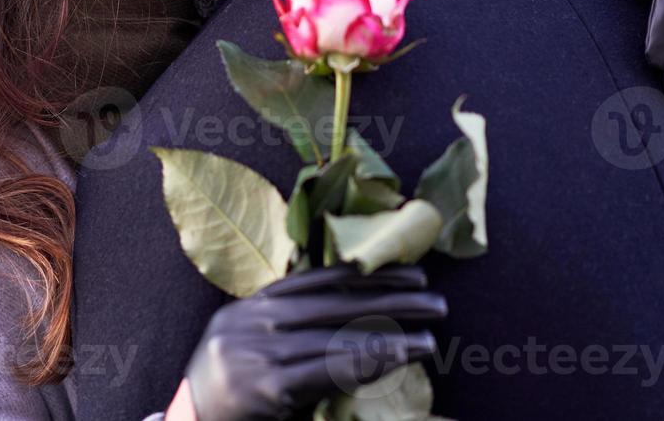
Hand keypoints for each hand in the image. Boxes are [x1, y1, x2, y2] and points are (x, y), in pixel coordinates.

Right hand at [180, 264, 444, 420]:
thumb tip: (353, 313)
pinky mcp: (268, 388)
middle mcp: (253, 322)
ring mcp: (258, 353)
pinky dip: (366, 362)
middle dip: (389, 299)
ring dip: (387, 336)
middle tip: (436, 298)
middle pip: (333, 303)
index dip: (367, 273)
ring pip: (335, 337)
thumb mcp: (249, 345)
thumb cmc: (228, 394)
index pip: (318, 280)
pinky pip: (328, 370)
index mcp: (250, 305)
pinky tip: (397, 357)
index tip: (410, 269)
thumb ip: (289, 327)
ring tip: (428, 338)